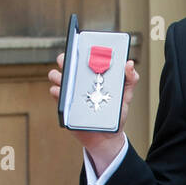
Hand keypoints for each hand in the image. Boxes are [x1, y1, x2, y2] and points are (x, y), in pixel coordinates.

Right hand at [48, 53, 140, 170]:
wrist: (108, 137)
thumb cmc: (116, 113)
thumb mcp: (126, 95)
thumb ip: (130, 79)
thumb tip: (129, 64)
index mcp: (92, 74)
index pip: (82, 56)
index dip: (79, 48)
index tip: (81, 47)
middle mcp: (78, 80)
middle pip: (65, 63)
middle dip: (65, 58)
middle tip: (71, 61)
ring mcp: (70, 92)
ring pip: (55, 76)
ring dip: (58, 75)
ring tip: (65, 79)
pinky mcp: (64, 105)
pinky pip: (55, 94)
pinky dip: (57, 91)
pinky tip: (63, 93)